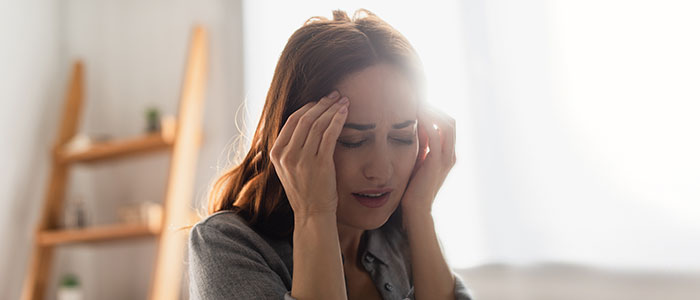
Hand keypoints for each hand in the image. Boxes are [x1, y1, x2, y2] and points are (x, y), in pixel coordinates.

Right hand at [270, 91, 349, 218]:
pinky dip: (338, 120)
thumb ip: (289, 149)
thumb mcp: (287, 169)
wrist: (312, 214)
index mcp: (276, 153)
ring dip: (332, 109)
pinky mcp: (320, 164)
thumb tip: (299, 126)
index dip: (308, 107)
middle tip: (335, 95)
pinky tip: (345, 113)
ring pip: (318, 124)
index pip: (292, 121)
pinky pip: (329, 135)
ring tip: (343, 101)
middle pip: (305, 119)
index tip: (321, 101)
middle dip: (322, 104)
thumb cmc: (305, 191)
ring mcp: (302, 160)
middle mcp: (287, 155)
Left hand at [401, 105, 455, 217]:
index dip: (434, 112)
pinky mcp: (437, 162)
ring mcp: (446, 158)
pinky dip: (426, 122)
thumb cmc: (411, 188)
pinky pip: (436, 134)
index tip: (416, 104)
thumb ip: (419, 146)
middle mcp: (450, 155)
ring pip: (446, 124)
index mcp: (447, 155)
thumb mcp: (416, 162)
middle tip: (415, 100)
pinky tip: (413, 116)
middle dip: (433, 108)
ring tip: (414, 103)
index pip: (446, 124)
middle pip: (449, 121)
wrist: (415, 210)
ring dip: (430, 111)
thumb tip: (411, 126)